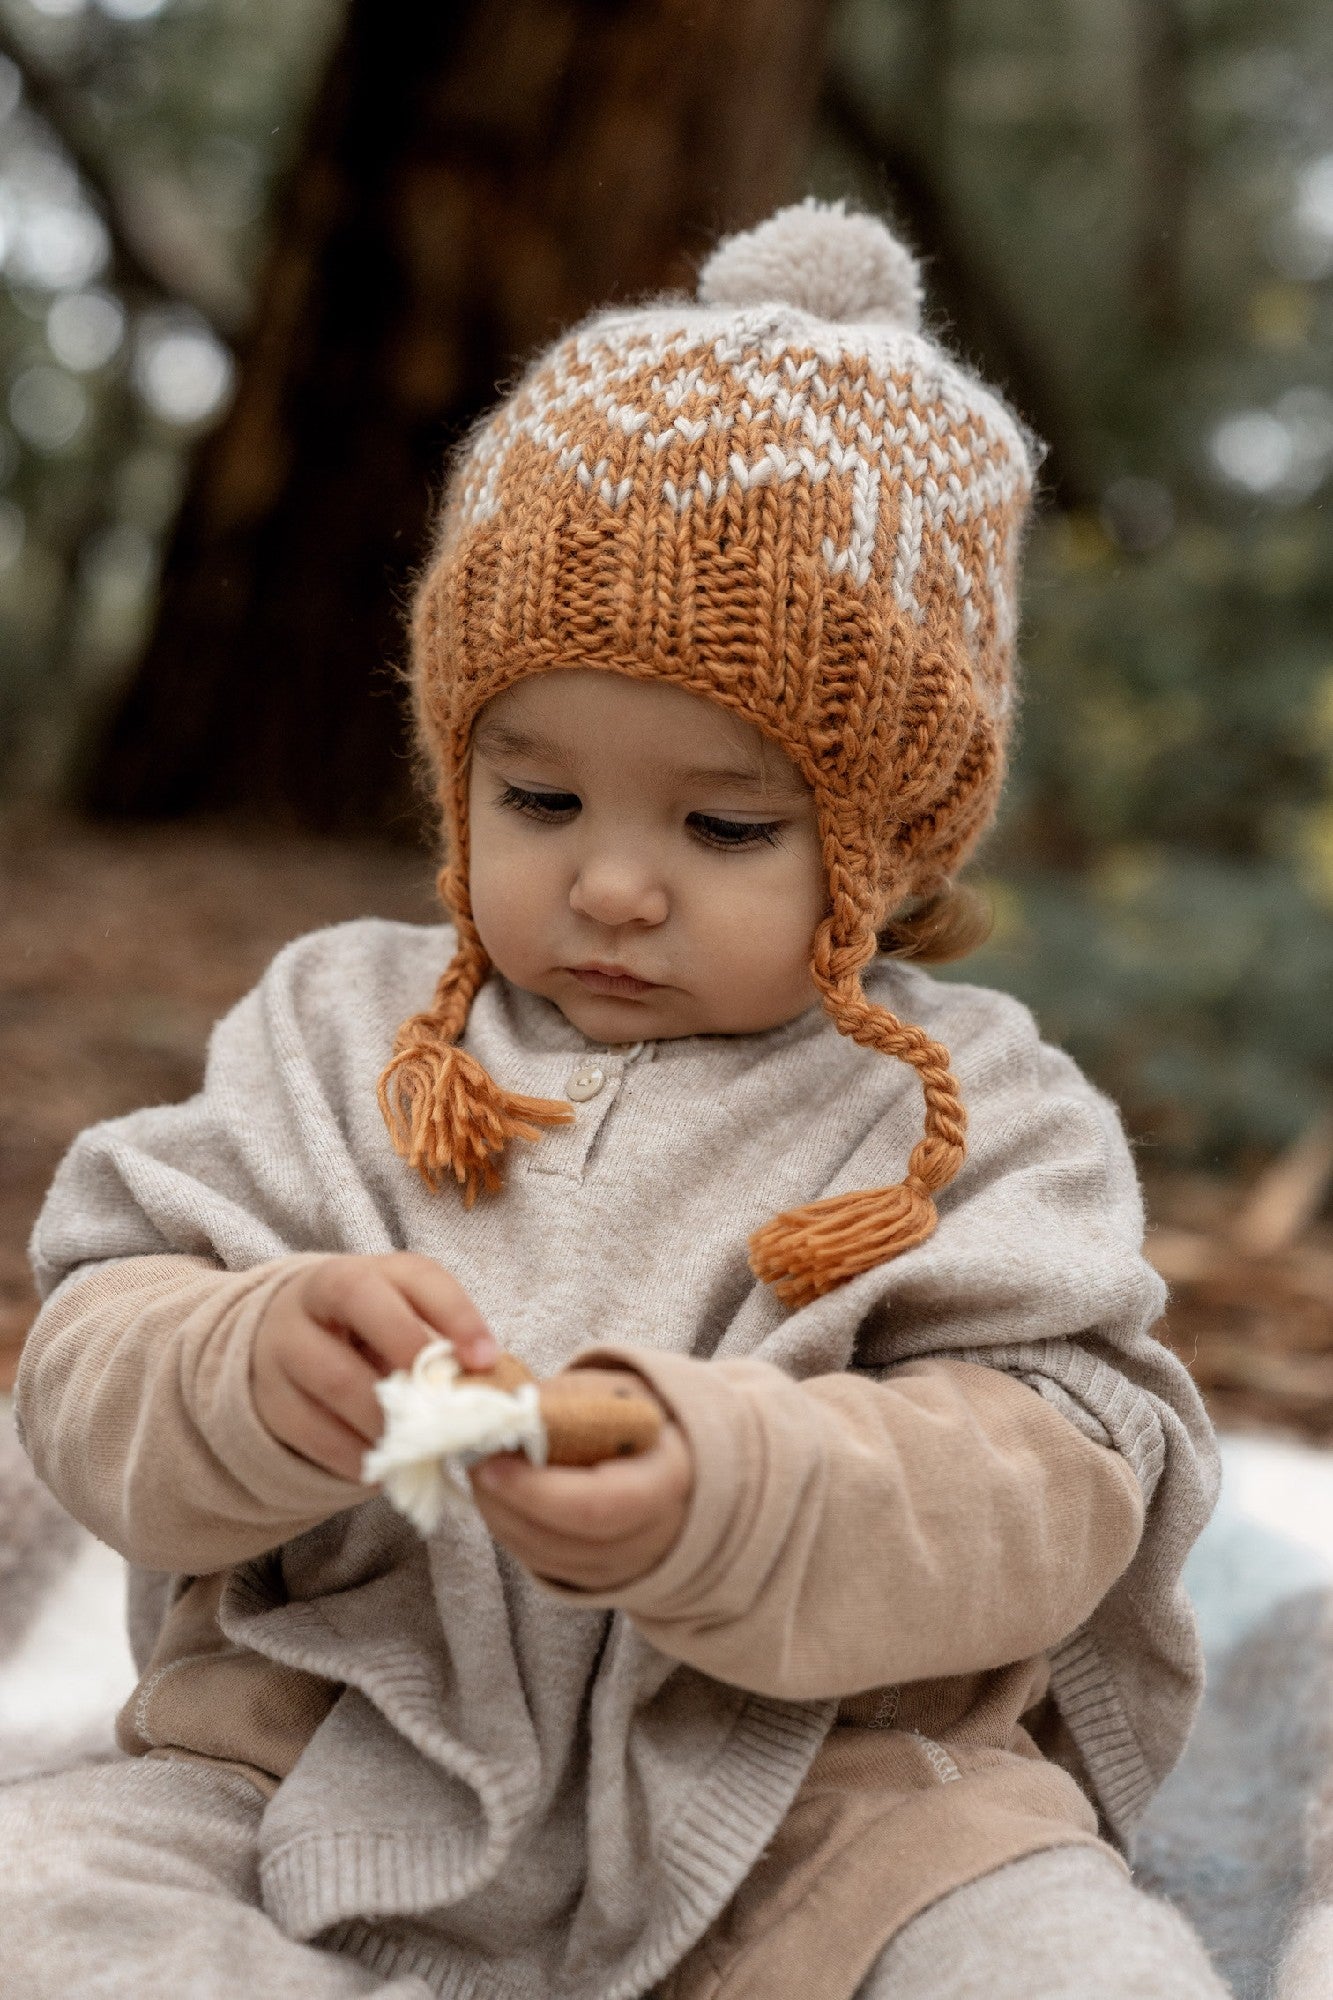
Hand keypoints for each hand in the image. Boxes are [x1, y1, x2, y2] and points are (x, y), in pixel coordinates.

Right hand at [252, 1253, 496, 1480]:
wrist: (285, 1343)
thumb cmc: (366, 1333)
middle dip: (409, 1349)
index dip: (455, 1313)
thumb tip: (490, 1384)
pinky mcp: (269, 1399)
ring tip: (420, 1445)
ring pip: (335, 1376)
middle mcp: (317, 1294)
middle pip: (359, 1301)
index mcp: (368, 1270)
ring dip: (387, 1418)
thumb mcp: (401, 1318)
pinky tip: (382, 1468)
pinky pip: (311, 1430)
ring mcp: (285, 1344)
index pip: (415, 1275)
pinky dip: (354, 1456)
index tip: (486, 1359)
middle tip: (444, 1402)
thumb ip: (441, 1342)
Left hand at [470, 1367, 693, 1590]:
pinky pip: (543, 1565)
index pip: (595, 1506)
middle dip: (506, 1502)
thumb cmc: (643, 1420)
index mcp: (668, 1482)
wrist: (681, 1462)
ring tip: (482, 1473)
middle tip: (475, 1461)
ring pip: (545, 1558)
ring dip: (501, 1517)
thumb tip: (501, 1408)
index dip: (535, 1491)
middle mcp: (652, 1537)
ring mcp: (625, 1567)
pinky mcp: (598, 1578)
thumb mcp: (618, 1395)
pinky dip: (512, 1532)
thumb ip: (567, 1404)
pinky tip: (499, 1497)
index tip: (492, 1463)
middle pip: (562, 1539)